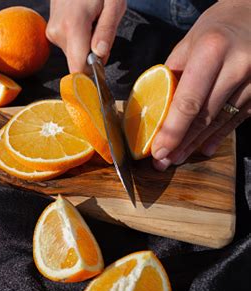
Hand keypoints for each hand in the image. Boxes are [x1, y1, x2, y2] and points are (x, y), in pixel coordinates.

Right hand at [46, 0, 125, 71]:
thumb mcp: (114, 3)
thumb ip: (107, 30)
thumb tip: (100, 55)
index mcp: (73, 26)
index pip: (77, 67)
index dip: (90, 77)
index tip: (101, 78)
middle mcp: (58, 32)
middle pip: (77, 62)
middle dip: (93, 57)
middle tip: (103, 35)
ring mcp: (52, 32)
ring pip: (73, 54)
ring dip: (86, 46)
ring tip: (93, 23)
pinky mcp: (50, 31)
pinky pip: (68, 45)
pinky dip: (79, 40)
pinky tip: (84, 23)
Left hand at [151, 0, 250, 170]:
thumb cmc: (216, 28)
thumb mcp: (188, 44)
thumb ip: (172, 76)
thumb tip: (154, 109)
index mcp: (211, 51)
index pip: (188, 101)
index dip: (172, 130)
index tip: (157, 149)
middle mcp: (238, 67)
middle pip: (205, 117)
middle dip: (181, 143)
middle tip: (162, 161)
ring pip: (221, 122)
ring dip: (196, 144)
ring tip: (177, 157)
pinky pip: (238, 120)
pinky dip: (218, 135)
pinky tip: (203, 148)